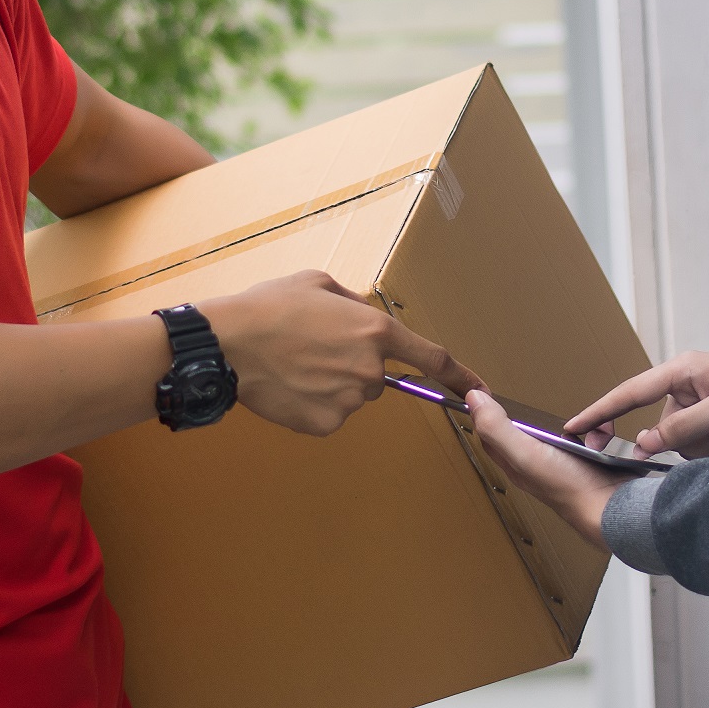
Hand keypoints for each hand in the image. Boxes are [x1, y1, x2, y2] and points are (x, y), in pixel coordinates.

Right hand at [203, 270, 484, 436]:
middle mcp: (370, 369)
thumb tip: (363, 318)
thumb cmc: (269, 307)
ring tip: (293, 364)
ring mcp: (349, 401)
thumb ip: (353, 304)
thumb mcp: (318, 283)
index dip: (460, 375)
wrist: (228, 344)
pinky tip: (288, 387)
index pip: (432, 358)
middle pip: (376, 376)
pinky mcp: (326, 424)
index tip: (480, 389)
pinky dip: (312, 404)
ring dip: (330, 384)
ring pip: (350, 395)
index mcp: (375, 331)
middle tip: (311, 348)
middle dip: (352, 364)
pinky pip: (329, 415)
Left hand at [467, 390, 633, 548]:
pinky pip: (584, 438)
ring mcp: (562, 464)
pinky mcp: (586, 461)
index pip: (490, 438)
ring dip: (563, 422)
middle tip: (519, 399)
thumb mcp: (525, 453)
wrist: (614, 507)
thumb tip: (473, 399)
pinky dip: (590, 430)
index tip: (482, 393)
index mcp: (516, 464)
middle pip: (520, 434)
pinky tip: (595, 429)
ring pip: (555, 434)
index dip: (483, 415)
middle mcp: (536, 465)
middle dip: (523, 416)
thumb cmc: (570, 487)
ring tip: (567, 418)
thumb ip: (497, 428)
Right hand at [565, 350, 708, 457]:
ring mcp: (700, 405)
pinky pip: (701, 447)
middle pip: (663, 429)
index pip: (631, 393)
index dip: (601, 411)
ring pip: (683, 443)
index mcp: (682, 371)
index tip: (575, 426)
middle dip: (691, 441)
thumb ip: (682, 429)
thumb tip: (645, 444)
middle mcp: (686, 386)